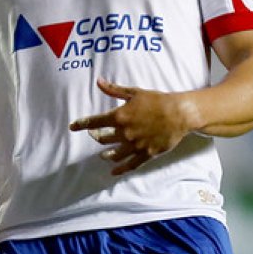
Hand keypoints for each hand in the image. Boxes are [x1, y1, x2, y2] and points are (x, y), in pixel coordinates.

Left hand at [70, 78, 194, 174]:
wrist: (179, 113)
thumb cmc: (157, 100)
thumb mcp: (134, 92)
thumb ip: (114, 89)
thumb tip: (98, 81)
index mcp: (119, 116)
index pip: (94, 122)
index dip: (81, 124)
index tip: (73, 127)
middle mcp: (125, 132)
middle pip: (103, 139)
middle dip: (96, 137)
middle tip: (94, 135)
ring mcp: (135, 145)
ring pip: (114, 154)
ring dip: (106, 155)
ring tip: (103, 155)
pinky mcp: (147, 153)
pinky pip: (131, 164)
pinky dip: (121, 169)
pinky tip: (114, 172)